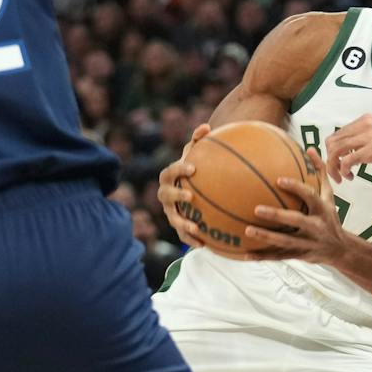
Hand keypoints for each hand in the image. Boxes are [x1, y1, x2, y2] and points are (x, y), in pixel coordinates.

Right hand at [158, 122, 210, 247]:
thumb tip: (207, 126)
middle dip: (176, 196)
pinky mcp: (177, 226)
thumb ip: (199, 142)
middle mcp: (165, 195)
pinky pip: (182, 235)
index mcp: (169, 177)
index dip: (179, 170)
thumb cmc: (193, 170)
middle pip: (165, 195)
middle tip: (190, 196)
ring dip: (183, 223)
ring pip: (172, 218)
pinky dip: (191, 240)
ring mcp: (170, 211)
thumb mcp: (195, 155)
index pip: (170, 172)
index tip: (193, 168)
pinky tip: (204, 245)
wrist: (189, 190)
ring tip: (196, 226)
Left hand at [243, 167, 349, 265]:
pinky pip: (278, 256)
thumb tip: (310, 149)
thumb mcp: (329, 196)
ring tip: (247, 230)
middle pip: (296, 220)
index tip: (279, 180)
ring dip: (266, 237)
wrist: (340, 249)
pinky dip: (262, 256)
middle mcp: (316, 227)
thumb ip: (320, 172)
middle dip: (277, 215)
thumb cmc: (330, 217)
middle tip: (256, 209)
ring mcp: (307, 243)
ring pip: (285, 241)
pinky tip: (245, 254)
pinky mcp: (299, 255)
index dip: (296, 188)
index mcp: (322, 210)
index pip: (310, 196)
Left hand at [326, 115, 371, 181]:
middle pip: (331, 142)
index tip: (338, 164)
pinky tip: (351, 176)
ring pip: (335, 151)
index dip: (332, 151)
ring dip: (334, 167)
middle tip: (338, 172)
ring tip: (342, 177)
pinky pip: (346, 161)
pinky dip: (343, 171)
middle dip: (330, 160)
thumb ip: (364, 137)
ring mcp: (368, 137)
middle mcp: (364, 125)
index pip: (337, 134)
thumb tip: (349, 148)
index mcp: (365, 120)